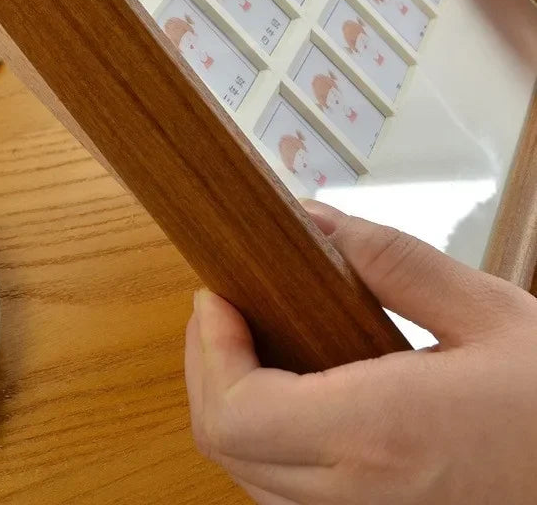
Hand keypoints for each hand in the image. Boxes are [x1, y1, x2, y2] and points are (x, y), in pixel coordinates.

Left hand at [185, 200, 536, 504]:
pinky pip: (288, 499)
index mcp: (384, 433)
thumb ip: (390, 261)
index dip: (210, 351)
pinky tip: (293, 396)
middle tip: (225, 311)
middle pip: (227, 448)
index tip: (218, 298)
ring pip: (250, 480)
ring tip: (252, 344)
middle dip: (209, 369)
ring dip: (232, 408)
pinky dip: (267, 446)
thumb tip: (312, 222)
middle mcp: (362, 497)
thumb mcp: (488, 311)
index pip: (239, 414)